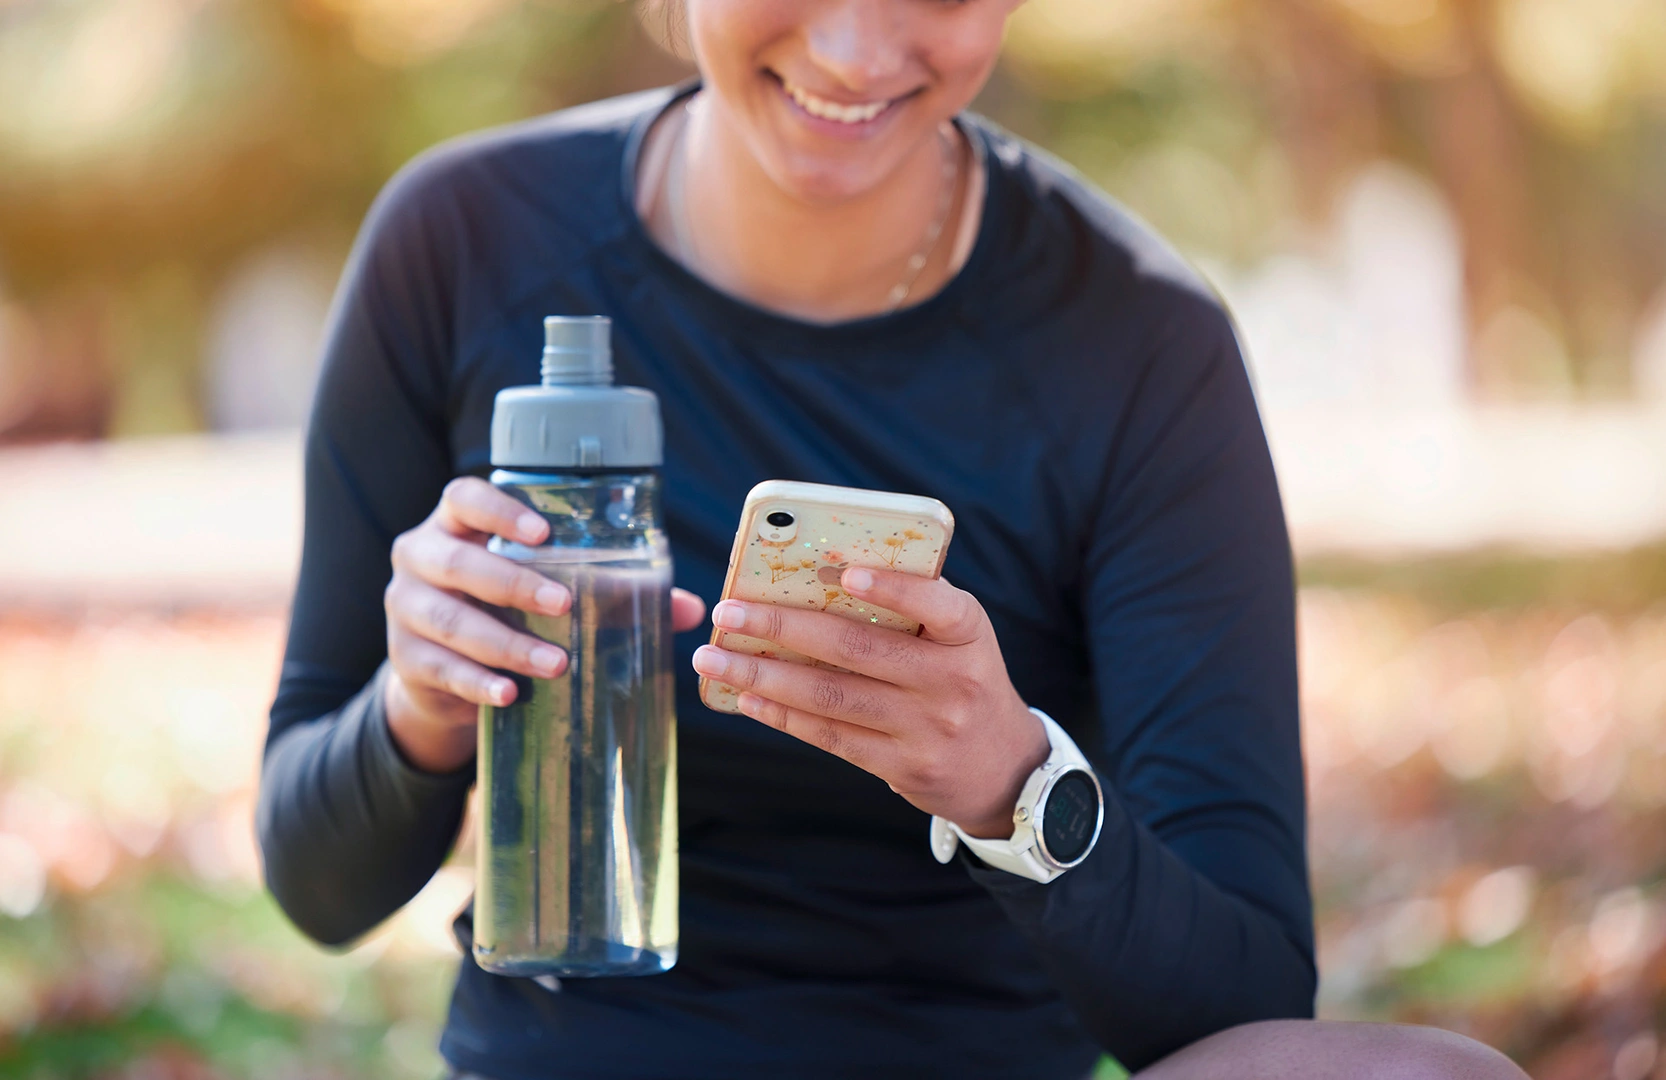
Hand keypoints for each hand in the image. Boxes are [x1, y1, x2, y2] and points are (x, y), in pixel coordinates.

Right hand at [383, 476, 706, 772]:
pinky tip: (509, 694)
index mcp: (455, 524)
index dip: (498, 510)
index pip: (463, 497)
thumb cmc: (507, 611)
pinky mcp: (405, 659)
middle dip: (512, 583)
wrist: (442, 673)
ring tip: (557, 665)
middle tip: (565, 604)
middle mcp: (421, 557)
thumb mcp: (547, 591)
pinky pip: (439, 669)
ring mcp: (404, 609)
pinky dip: (477, 682)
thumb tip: (692, 609)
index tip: (544, 533)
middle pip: (457, 561)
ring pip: (449, 620)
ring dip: (505, 644)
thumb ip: (616, 592)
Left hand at [691, 568, 1048, 838]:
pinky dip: (784, 715)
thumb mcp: (959, 638)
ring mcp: (927, 729)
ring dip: (765, 676)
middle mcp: (952, 682)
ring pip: (833, 696)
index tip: (842, 571)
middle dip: (783, 627)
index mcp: (968, 634)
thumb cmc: (963, 679)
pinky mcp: (903, 767)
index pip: (938, 604)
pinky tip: (748, 697)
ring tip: (715, 659)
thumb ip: (912, 606)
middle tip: (729, 613)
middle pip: (858, 649)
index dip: (891, 589)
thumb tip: (819, 574)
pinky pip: (833, 736)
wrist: (1005, 768)